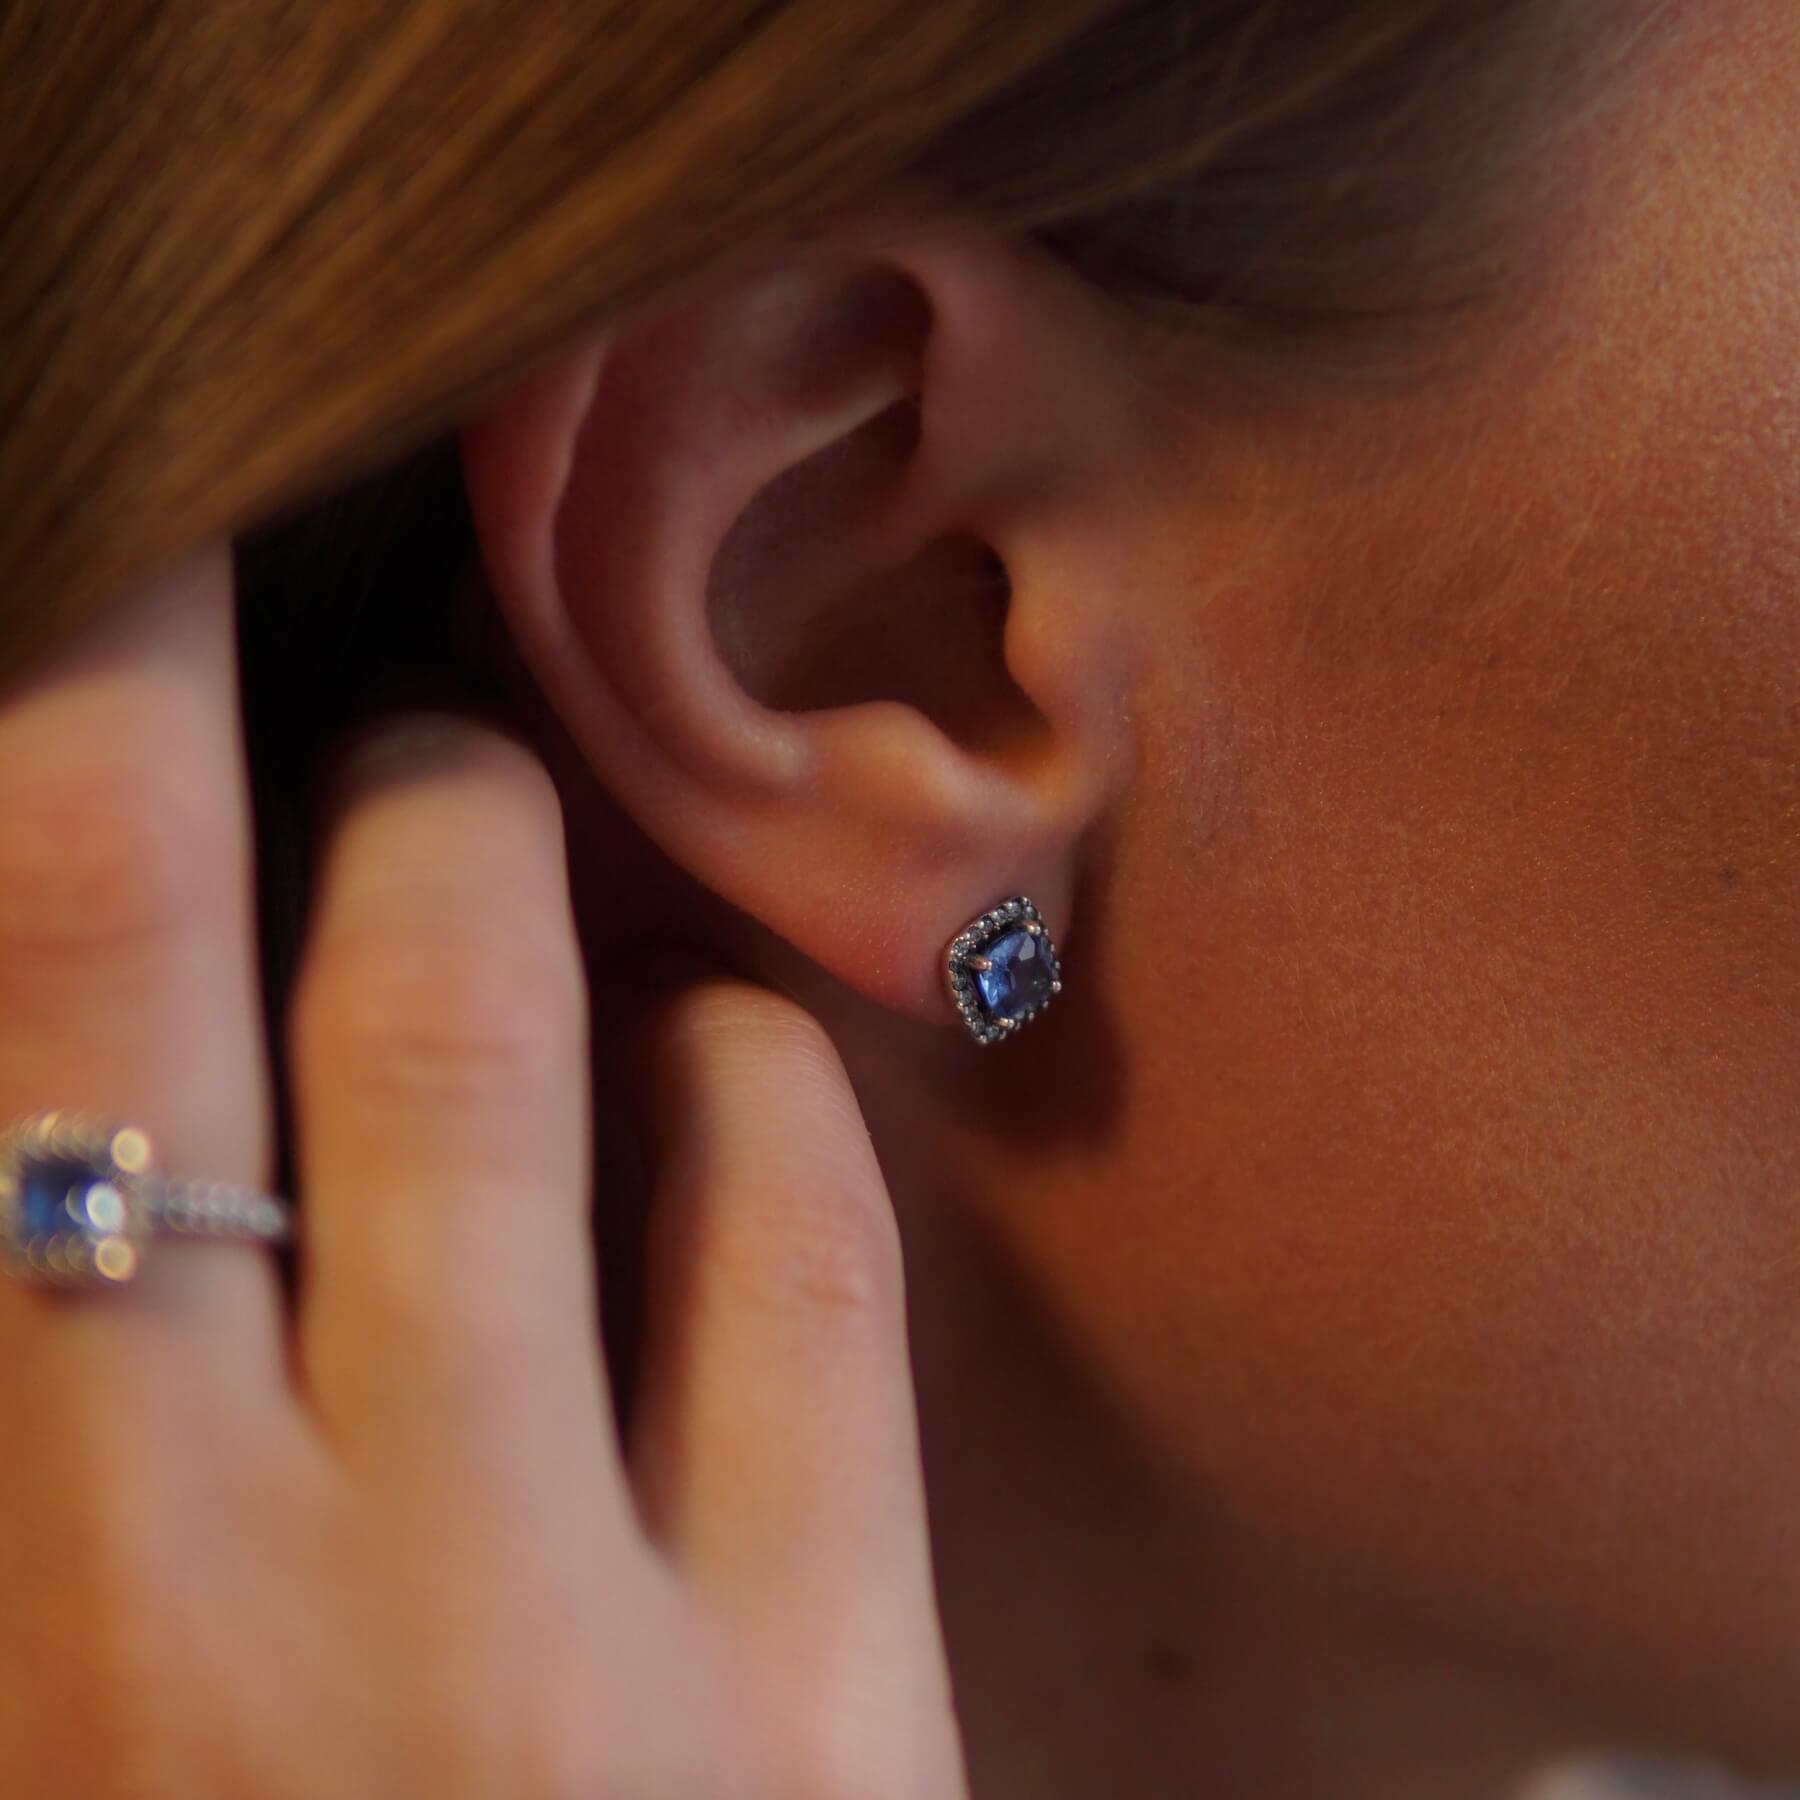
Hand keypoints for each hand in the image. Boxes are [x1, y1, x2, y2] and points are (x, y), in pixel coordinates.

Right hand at [0, 550, 967, 1798]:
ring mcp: (563, 1631)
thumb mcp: (59, 1688)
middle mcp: (250, 1575)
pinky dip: (756, 1098)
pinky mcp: (830, 1712)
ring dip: (472, 861)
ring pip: (509, 1052)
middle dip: (216, 733)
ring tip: (457, 787)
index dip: (46, 749)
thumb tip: (85, 1160)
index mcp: (33, 1571)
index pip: (14, 1025)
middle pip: (203, 978)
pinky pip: (800, 1258)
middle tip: (263, 630)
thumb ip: (69, 1412)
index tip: (82, 576)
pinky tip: (728, 1049)